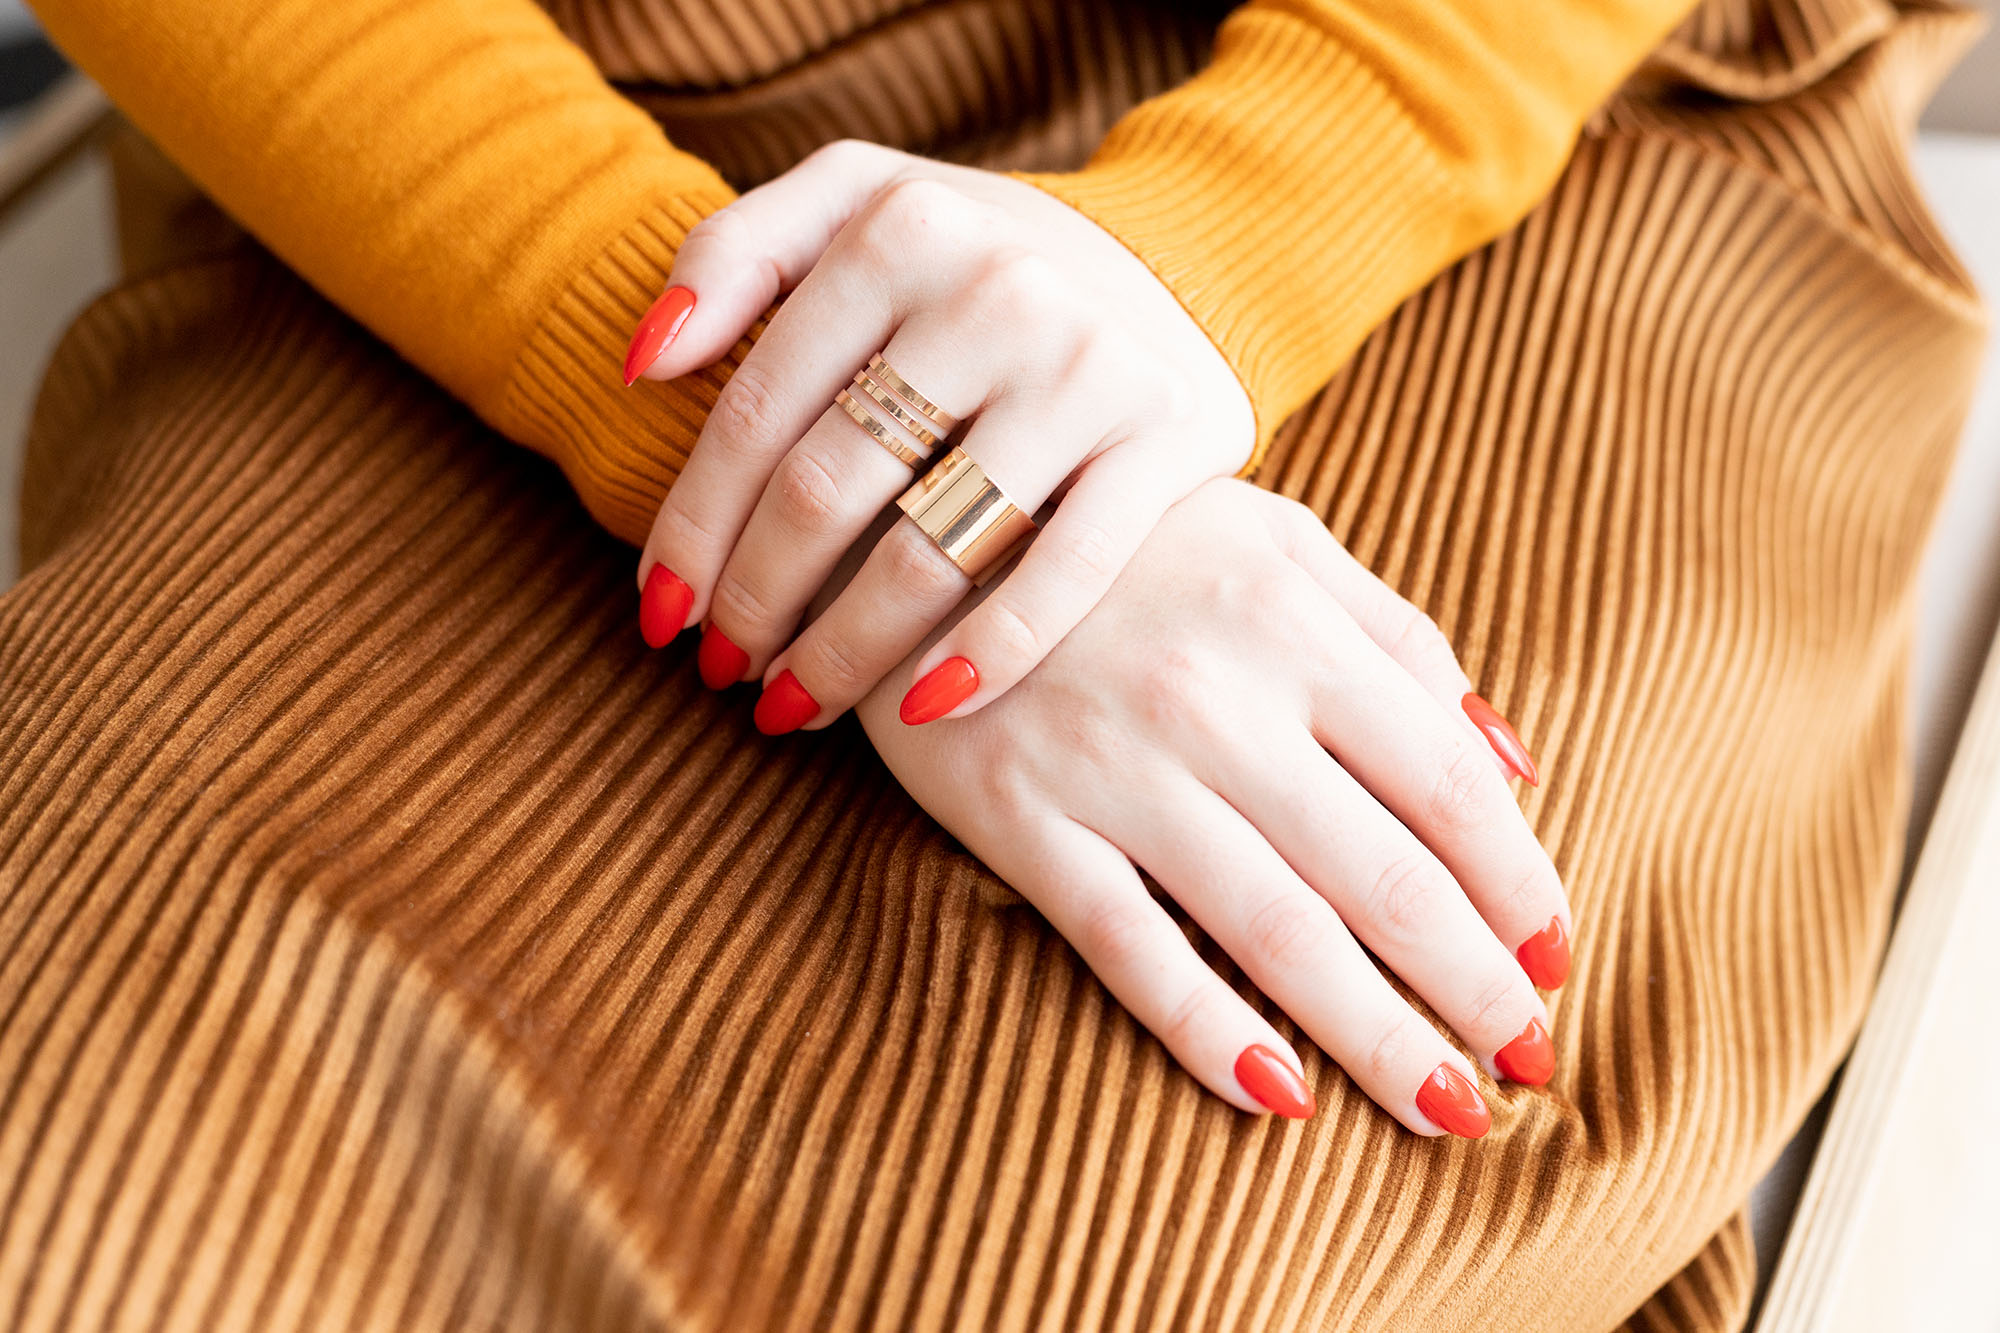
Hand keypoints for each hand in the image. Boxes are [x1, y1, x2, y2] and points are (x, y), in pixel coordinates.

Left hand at [626, 140, 1253, 733]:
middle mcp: (995, 289)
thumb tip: (645, 363)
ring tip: (794, 706)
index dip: (693, 529)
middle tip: (723, 670)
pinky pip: (1065, 572)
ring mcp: (1086, 366)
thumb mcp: (852, 202)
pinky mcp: (1166, 435)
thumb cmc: (972, 258)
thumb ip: (735, 254)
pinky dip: (992, 652)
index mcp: (897, 229)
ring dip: (844, 652)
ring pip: (929, 550)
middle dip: (755, 601)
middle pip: (828, 490)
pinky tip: (925, 710)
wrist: (1175, 259)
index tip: (658, 615)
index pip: (757, 413)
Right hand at [853, 479, 1568, 1134]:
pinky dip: (1207, 1033)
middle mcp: (1219, 703)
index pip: (1446, 784)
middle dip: (1474, 988)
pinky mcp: (1024, 822)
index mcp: (1293, 626)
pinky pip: (1130, 950)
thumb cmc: (1127, 534)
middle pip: (1383, 879)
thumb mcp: (1273, 538)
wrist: (923, 510)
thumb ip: (1396, 637)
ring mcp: (1117, 770)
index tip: (1559, 960)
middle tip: (1527, 1065)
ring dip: (1377, 1037)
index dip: (1519, 885)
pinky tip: (1280, 1098)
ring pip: (1275, 934)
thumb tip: (1512, 764)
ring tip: (1447, 1110)